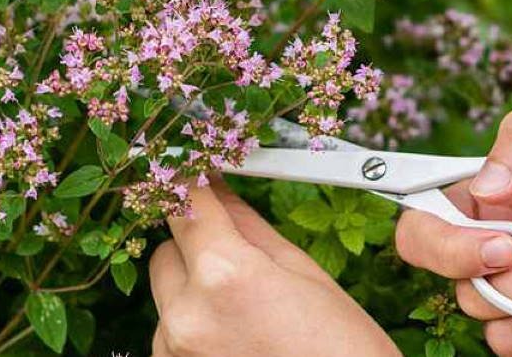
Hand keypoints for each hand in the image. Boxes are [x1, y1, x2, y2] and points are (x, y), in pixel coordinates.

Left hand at [150, 180, 400, 356]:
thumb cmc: (342, 351)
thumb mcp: (304, 273)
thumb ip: (248, 226)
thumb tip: (219, 188)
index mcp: (225, 275)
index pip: (184, 203)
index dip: (189, 181)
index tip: (194, 172)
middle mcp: (187, 315)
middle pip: (168, 250)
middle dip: (197, 244)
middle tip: (242, 259)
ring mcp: (174, 353)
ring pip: (168, 294)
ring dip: (196, 290)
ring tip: (249, 313)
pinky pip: (171, 332)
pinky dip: (197, 326)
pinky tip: (239, 338)